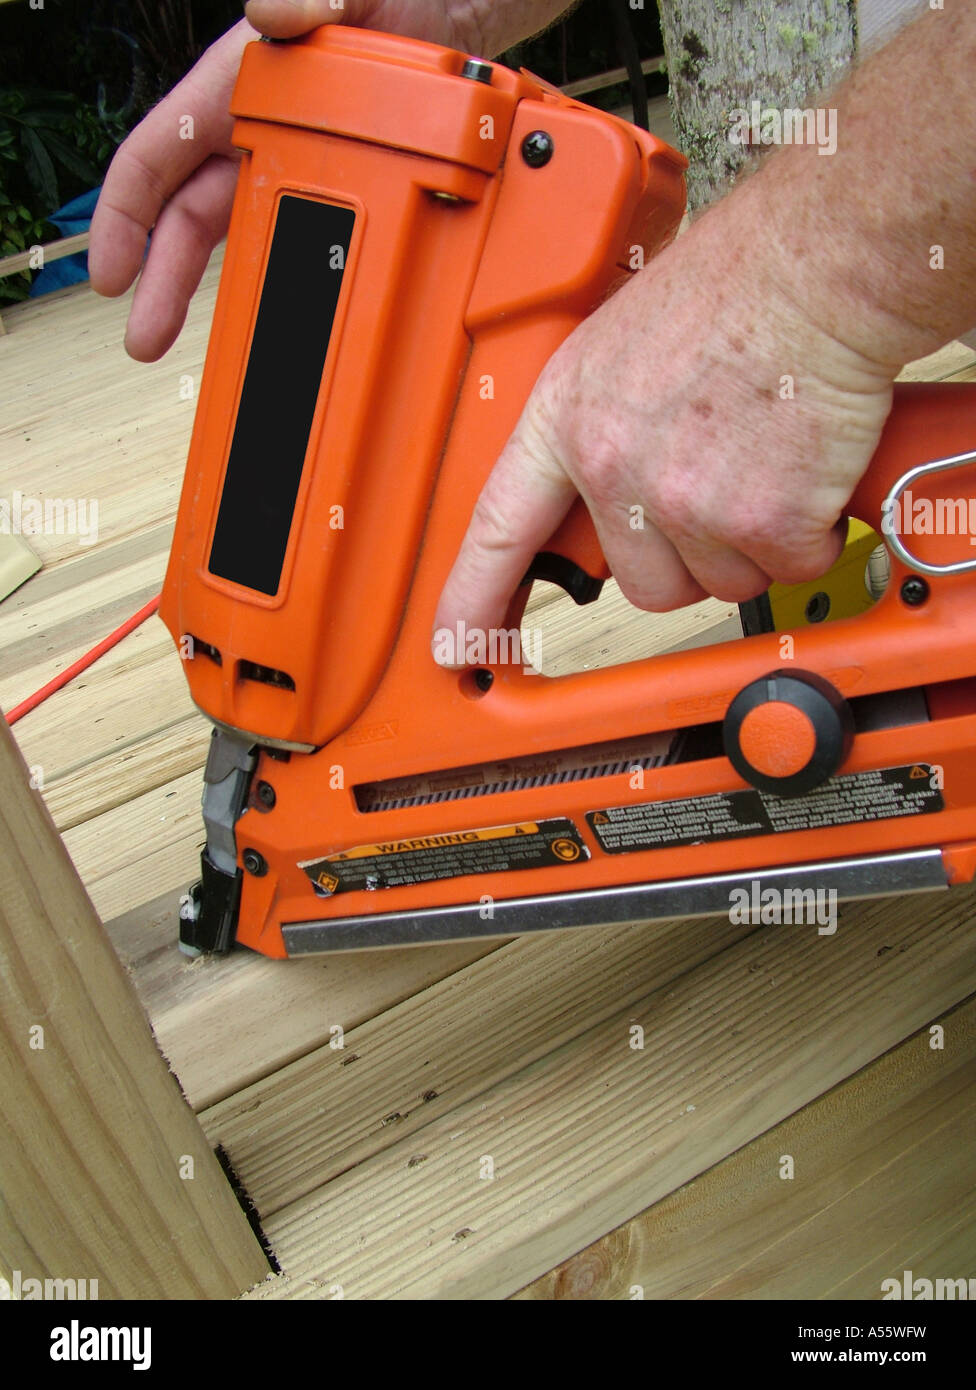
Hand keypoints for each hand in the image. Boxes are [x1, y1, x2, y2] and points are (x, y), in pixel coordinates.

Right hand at [88, 1, 501, 360]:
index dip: (125, 216)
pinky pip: (291, 233)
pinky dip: (273, 273)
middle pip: (188, 213)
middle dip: (161, 279)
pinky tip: (267, 312)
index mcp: (235, 82)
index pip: (157, 153)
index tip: (110, 272)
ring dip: (210, 288)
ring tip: (190, 340)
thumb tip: (268, 12)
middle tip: (144, 338)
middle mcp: (252, 127)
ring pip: (234, 232)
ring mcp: (288, 159)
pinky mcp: (329, 182)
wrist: (457, 14)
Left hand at [433, 175, 898, 640]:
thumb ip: (603, 428)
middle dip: (688, 557)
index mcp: (567, 419)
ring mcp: (684, 498)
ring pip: (718, 582)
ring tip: (767, 461)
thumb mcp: (620, 346)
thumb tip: (612, 492)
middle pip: (642, 583)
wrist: (816, 262)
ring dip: (752, 545)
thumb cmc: (735, 287)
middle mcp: (613, 465)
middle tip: (721, 488)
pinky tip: (807, 469)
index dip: (473, 596)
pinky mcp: (758, 518)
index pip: (500, 528)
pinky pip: (785, 568)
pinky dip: (809, 534)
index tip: (457, 643)